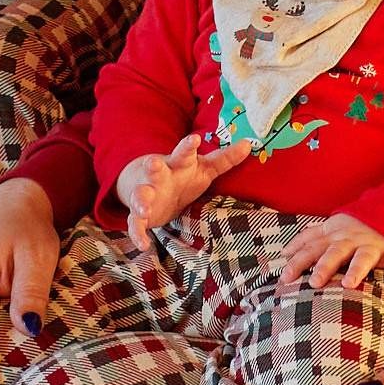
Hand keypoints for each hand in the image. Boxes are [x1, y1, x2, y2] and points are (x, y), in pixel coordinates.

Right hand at [115, 130, 257, 252]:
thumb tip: (248, 143)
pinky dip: (137, 233)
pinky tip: (143, 245)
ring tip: (144, 208)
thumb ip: (225, 158)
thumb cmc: (184, 176)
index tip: (194, 139)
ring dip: (141, 201)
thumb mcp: (204, 167)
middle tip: (153, 162)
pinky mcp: (140, 213)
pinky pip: (135, 223)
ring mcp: (148, 194)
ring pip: (141, 195)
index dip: (188, 146)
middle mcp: (160, 177)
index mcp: (178, 164)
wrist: (148, 185)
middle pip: (155, 169)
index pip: (183, 153)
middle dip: (153, 166)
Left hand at [274, 210, 383, 291]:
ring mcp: (372, 244)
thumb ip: (307, 239)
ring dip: (357, 268)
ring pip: (363, 256)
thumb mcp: (328, 229)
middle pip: (336, 252)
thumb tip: (283, 252)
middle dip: (325, 265)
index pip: (312, 248)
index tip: (285, 278)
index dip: (298, 262)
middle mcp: (351, 240)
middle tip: (315, 282)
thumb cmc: (351, 228)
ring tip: (349, 284)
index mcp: (334, 236)